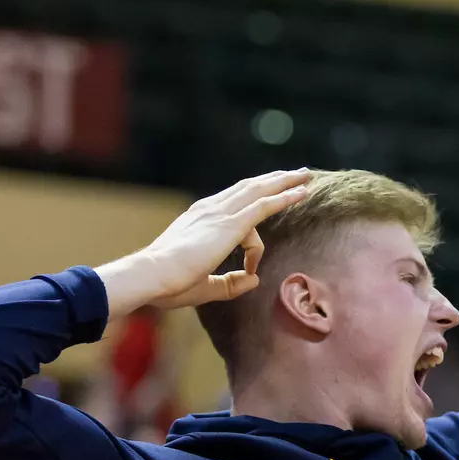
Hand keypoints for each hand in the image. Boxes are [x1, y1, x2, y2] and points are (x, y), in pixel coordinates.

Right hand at [97, 169, 312, 316]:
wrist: (153, 275)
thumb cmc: (169, 284)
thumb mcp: (205, 286)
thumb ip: (230, 284)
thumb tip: (254, 281)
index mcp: (199, 218)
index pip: (233, 210)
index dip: (251, 237)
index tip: (252, 267)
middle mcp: (210, 209)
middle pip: (248, 187)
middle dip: (273, 179)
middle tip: (296, 173)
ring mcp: (220, 214)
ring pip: (259, 189)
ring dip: (285, 181)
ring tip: (306, 176)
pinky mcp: (231, 224)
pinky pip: (264, 205)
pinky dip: (285, 197)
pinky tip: (302, 193)